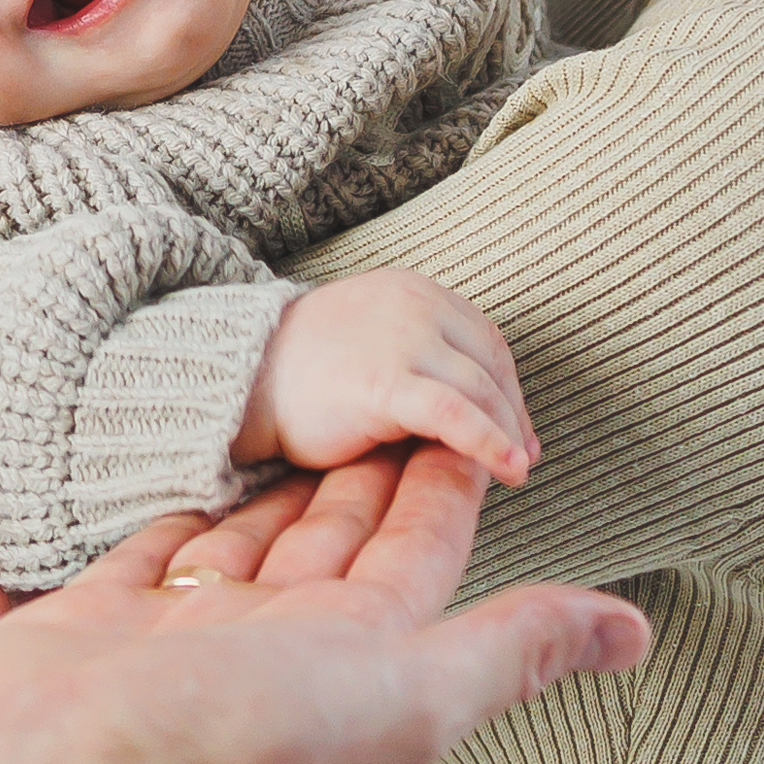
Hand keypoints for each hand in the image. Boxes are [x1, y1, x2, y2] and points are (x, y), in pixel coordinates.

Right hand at [0, 451, 649, 763]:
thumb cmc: (250, 746)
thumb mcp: (415, 690)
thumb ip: (516, 647)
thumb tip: (638, 633)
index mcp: (354, 657)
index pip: (416, 552)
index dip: (444, 486)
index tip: (465, 424)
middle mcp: (274, 645)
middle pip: (333, 541)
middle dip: (364, 474)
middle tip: (386, 400)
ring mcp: (183, 636)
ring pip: (244, 545)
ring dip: (274, 492)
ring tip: (296, 427)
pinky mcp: (99, 624)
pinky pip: (147, 555)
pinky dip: (170, 520)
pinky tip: (185, 487)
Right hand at [237, 271, 533, 486]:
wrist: (239, 380)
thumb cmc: (302, 376)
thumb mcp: (373, 346)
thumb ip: (421, 363)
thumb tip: (479, 413)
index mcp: (414, 291)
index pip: (485, 340)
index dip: (509, 389)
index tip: (518, 430)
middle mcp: (416, 306)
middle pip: (491, 363)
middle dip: (513, 415)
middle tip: (523, 458)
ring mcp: (403, 339)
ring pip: (480, 389)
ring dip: (508, 434)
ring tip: (516, 472)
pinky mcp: (387, 381)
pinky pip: (454, 413)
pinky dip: (488, 441)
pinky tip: (505, 467)